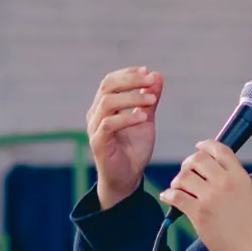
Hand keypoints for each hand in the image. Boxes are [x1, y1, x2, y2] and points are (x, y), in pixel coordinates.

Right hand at [85, 67, 162, 209]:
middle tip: (151, 81)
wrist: (127, 178)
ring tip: (152, 100)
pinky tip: (144, 117)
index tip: (147, 72)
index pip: (110, 81)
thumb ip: (149, 99)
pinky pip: (109, 124)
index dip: (127, 74)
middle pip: (107, 87)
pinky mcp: (98, 143)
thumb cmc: (134, 149)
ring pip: (107, 103)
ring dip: (132, 98)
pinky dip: (128, 118)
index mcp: (104, 107)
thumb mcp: (145, 120)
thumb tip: (156, 75)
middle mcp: (96, 114)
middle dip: (130, 81)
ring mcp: (95, 128)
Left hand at [159, 141, 251, 250]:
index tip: (199, 148)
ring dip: (178, 180)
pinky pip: (176, 197)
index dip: (206, 146)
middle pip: (198, 160)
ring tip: (178, 187)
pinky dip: (168, 195)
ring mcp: (211, 197)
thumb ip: (237, 180)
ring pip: (184, 176)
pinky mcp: (199, 214)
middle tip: (186, 172)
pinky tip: (168, 197)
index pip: (219, 150)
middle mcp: (224, 182)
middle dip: (189, 163)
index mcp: (240, 176)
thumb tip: (220, 173)